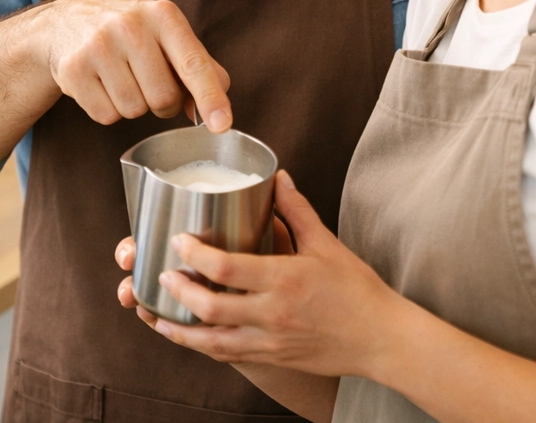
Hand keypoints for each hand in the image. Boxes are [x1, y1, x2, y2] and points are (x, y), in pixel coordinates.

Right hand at [41, 0, 231, 131]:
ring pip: (134, 111)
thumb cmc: (128, 32)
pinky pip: (105, 116)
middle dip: (162, 102)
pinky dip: (107, 109)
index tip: (222, 125)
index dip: (210, 97)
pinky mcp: (73, 69)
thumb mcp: (165, 34)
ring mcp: (98, 46)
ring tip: (119, 77)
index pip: (193, 64)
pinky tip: (99, 83)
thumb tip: (214, 113)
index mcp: (162, 15)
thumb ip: (199, 68)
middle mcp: (130, 26)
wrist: (65, 22)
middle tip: (146, 80)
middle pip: (164, 98)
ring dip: (133, 105)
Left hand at [126, 171, 400, 377]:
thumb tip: (278, 177)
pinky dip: (201, 346)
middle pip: (211, 308)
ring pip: (212, 341)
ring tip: (155, 312)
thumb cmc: (356, 289)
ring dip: (179, 328)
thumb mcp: (326, 243)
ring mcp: (271, 341)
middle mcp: (273, 313)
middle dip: (178, 291)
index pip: (227, 269)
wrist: (381, 339)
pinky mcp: (272, 358)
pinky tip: (185, 336)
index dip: (196, 255)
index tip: (178, 241)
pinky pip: (228, 356)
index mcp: (284, 278)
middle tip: (161, 273)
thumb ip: (296, 209)